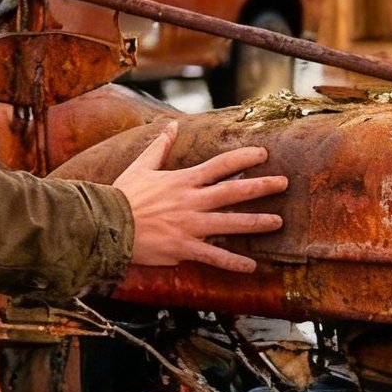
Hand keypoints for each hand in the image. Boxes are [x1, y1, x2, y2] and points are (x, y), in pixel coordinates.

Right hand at [114, 123, 286, 272]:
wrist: (107, 225)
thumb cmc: (123, 195)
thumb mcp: (141, 166)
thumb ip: (160, 147)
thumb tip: (170, 125)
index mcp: (183, 181)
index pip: (220, 165)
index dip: (244, 158)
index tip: (263, 155)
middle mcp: (192, 201)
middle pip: (234, 191)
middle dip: (261, 187)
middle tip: (284, 184)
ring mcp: (190, 226)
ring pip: (231, 223)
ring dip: (256, 222)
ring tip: (277, 222)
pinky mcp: (184, 248)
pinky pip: (214, 256)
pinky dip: (233, 262)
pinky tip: (251, 267)